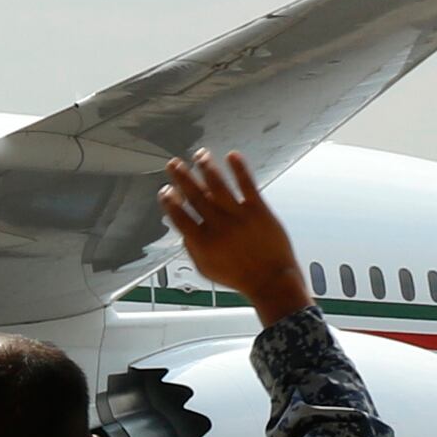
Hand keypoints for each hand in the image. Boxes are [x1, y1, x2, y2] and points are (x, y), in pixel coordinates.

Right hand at [159, 150, 311, 322]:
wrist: (271, 281)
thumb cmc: (239, 277)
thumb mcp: (207, 269)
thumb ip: (192, 248)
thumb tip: (183, 230)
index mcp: (203, 243)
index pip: (180, 217)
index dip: (170, 202)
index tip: (165, 190)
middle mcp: (218, 227)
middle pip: (196, 196)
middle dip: (182, 178)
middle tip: (174, 164)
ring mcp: (239, 217)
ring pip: (218, 186)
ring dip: (207, 168)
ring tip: (200, 155)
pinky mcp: (259, 210)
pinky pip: (247, 185)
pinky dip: (239, 169)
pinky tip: (232, 156)